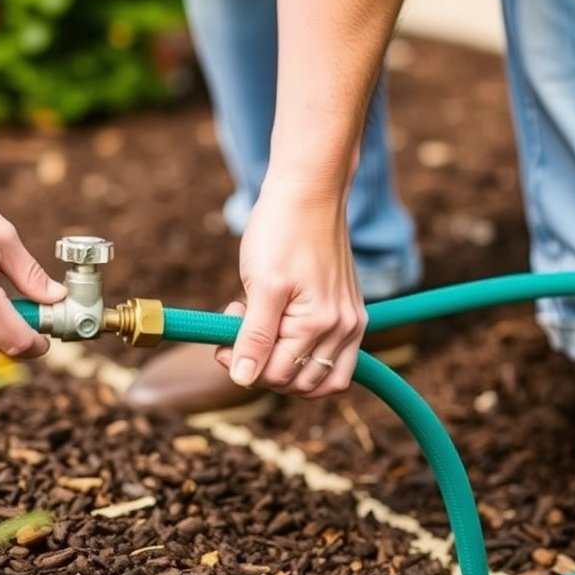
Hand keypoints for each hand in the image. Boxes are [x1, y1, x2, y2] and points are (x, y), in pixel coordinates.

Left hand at [213, 178, 366, 397]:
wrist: (309, 191)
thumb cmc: (282, 230)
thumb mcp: (260, 285)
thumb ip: (254, 337)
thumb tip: (243, 379)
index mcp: (321, 323)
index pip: (276, 375)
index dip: (241, 364)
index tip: (222, 338)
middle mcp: (344, 329)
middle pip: (298, 383)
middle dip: (262, 365)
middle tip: (240, 329)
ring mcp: (351, 323)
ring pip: (320, 379)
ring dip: (285, 366)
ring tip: (262, 331)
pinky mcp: (350, 315)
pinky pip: (335, 361)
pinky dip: (306, 360)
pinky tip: (282, 335)